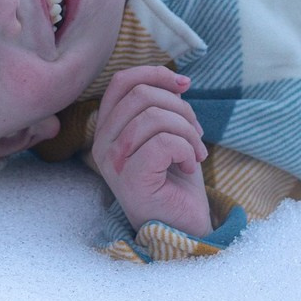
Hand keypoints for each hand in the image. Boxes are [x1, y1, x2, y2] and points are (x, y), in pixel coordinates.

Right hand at [92, 65, 212, 238]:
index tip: (185, 84)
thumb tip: (177, 81)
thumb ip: (162, 108)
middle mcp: (103, 144)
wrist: (184, 227)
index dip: (155, 73)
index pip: (121, 82)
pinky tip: (189, 166)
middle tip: (196, 134)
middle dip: (180, 108)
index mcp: (108, 129)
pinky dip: (186, 149)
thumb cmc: (176, 182)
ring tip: (195, 153)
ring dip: (187, 131)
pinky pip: (163, 143)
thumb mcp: (168, 135)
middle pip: (141, 95)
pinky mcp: (130, 180)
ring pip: (154, 117)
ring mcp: (113, 163)